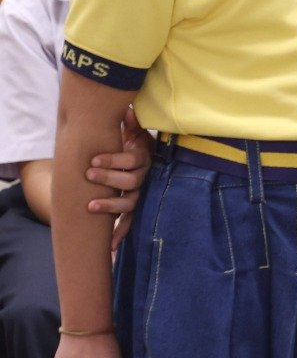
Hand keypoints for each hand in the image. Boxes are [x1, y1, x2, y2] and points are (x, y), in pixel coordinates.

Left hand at [87, 107, 150, 250]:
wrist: (145, 159)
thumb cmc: (135, 143)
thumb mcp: (136, 130)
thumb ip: (132, 122)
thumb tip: (126, 111)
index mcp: (144, 158)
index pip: (132, 161)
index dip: (114, 161)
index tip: (93, 160)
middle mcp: (146, 177)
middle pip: (131, 181)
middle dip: (108, 178)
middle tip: (88, 174)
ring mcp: (142, 194)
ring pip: (130, 203)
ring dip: (111, 206)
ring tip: (90, 206)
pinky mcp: (136, 208)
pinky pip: (130, 222)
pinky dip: (121, 233)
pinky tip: (111, 246)